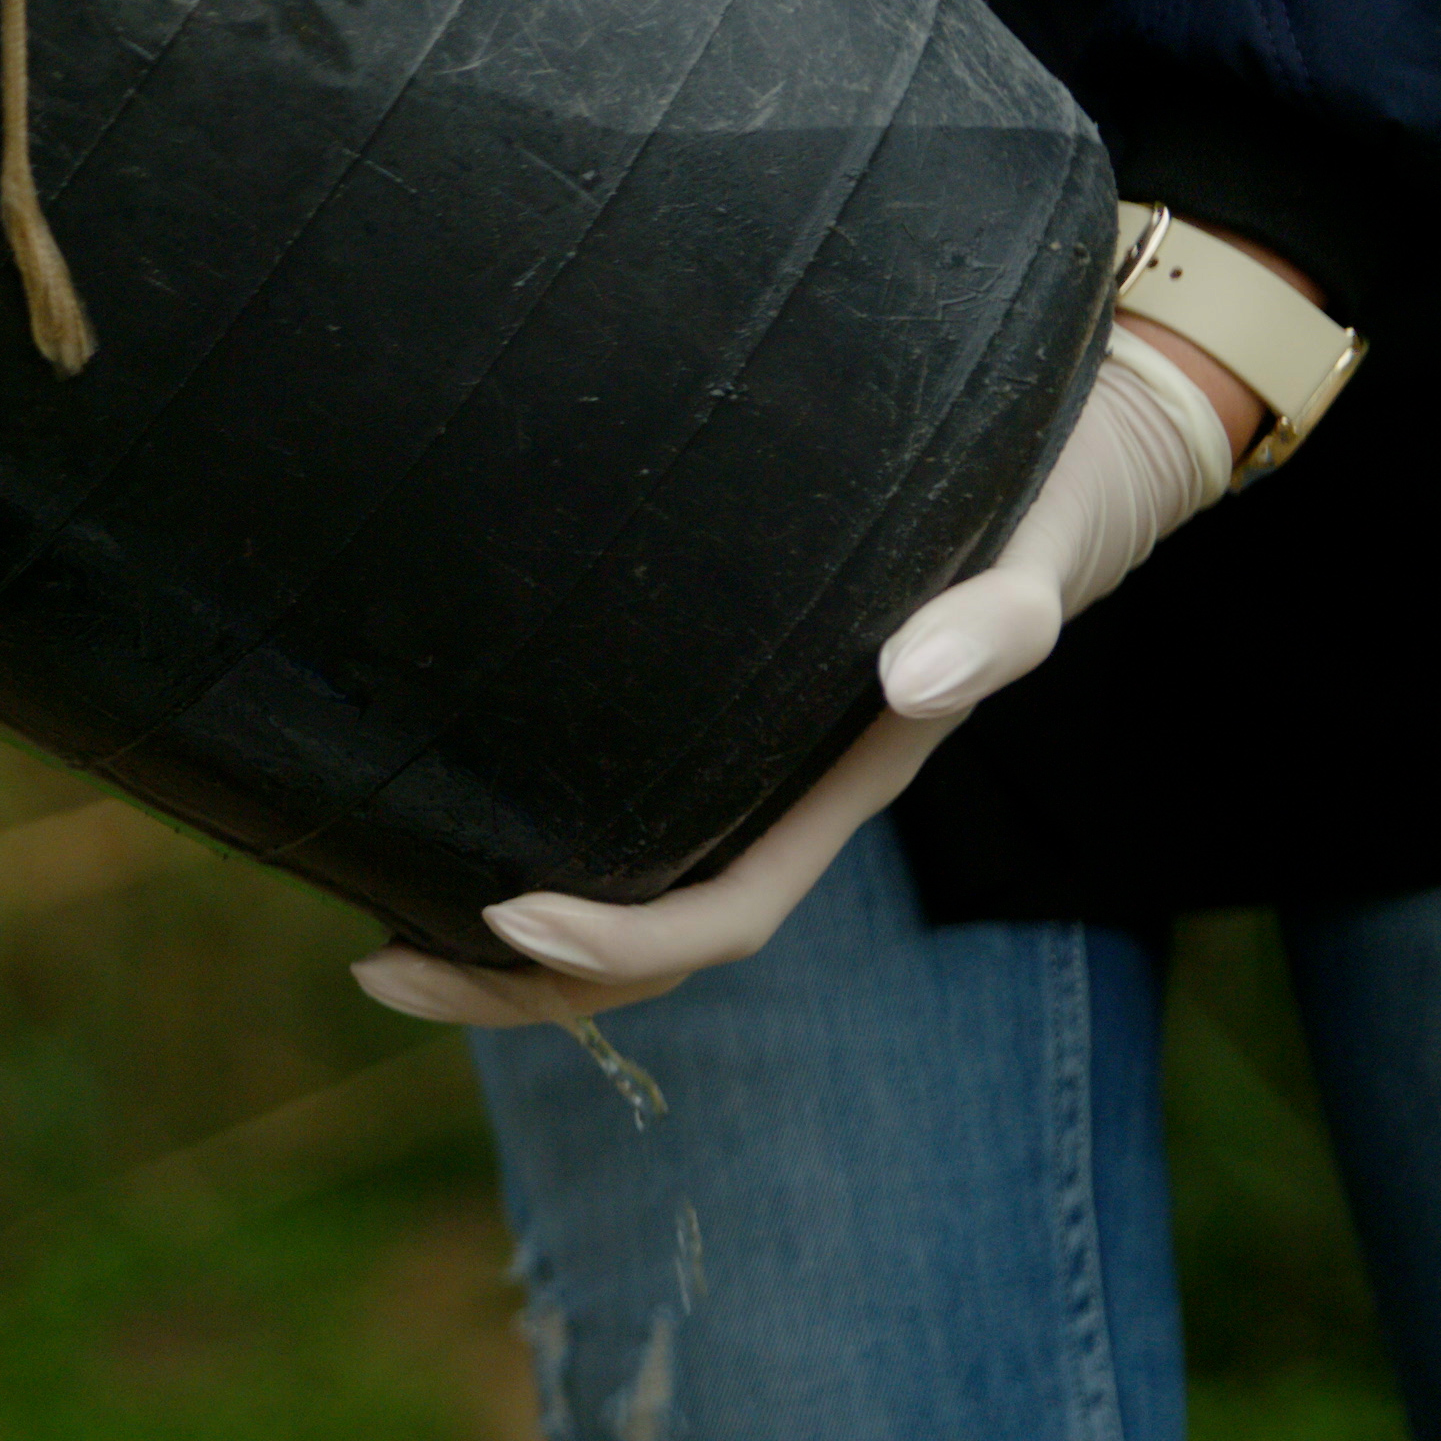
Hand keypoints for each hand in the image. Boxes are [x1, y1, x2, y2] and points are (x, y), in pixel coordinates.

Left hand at [351, 327, 1239, 1026]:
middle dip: (516, 982)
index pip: (723, 916)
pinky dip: (520, 862)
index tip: (502, 908)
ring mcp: (742, 784)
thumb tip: (914, 679)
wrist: (1065, 457)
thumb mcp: (1035, 549)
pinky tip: (422, 842)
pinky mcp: (706, 738)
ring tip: (374, 950)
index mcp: (843, 789)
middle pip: (646, 956)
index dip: (615, 938)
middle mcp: (781, 807)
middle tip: (377, 970)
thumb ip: (994, 620)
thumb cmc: (1044, 496)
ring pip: (618, 918)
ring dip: (500, 956)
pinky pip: (614, 841)